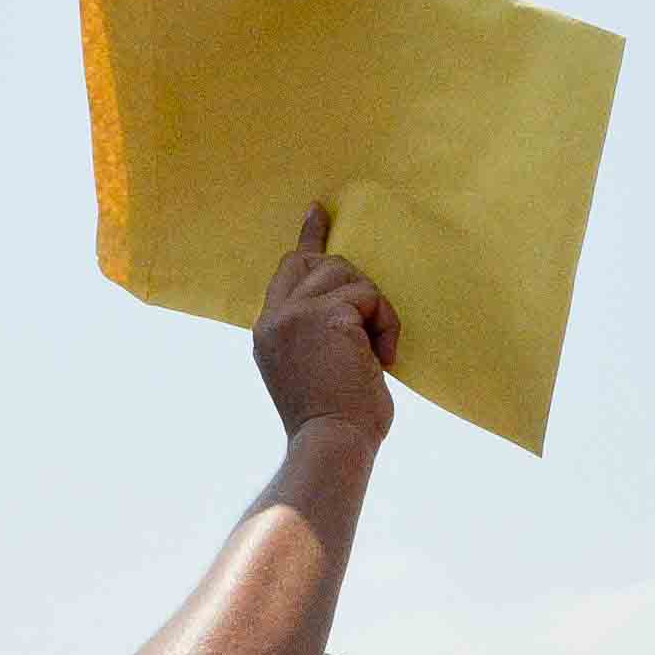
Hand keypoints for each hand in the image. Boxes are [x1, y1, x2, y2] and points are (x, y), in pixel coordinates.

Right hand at [255, 204, 397, 443]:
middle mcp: (276, 317)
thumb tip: (350, 308)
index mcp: (268, 331)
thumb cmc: (335, 422)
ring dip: (374, 312)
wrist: (332, 443)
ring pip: (348, 275)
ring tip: (377, 354)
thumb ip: (317, 333)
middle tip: (371, 324)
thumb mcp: (313, 370)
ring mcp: (297, 314)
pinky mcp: (327, 315)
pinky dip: (386, 325)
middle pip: (319, 262)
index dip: (307, 239)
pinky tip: (384, 357)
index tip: (317, 211)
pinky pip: (370, 298)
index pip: (287, 271)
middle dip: (353, 283)